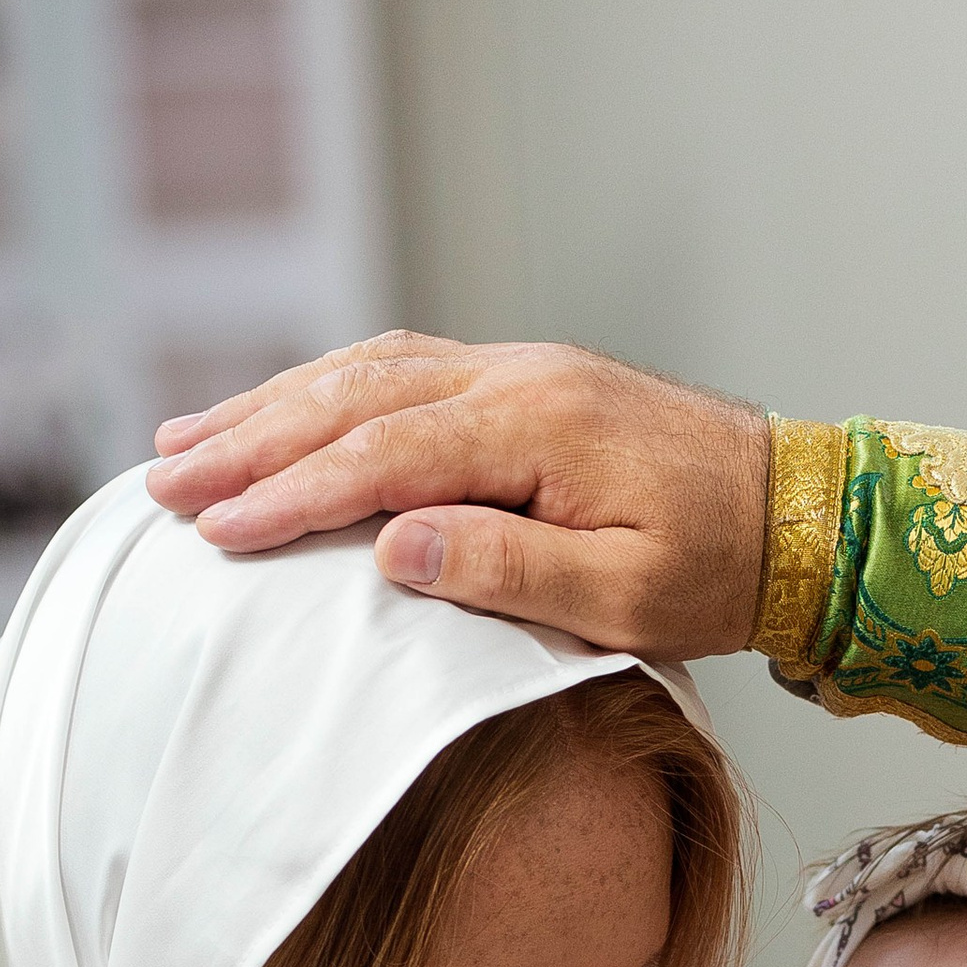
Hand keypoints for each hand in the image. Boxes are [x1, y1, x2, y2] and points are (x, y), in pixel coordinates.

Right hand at [145, 334, 769, 656]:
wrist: (805, 515)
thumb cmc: (722, 570)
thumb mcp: (625, 597)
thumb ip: (509, 571)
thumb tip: (394, 548)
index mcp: (536, 427)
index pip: (382, 459)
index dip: (291, 496)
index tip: (217, 534)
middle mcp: (517, 377)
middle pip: (354, 398)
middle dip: (250, 441)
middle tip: (162, 484)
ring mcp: (521, 369)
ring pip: (369, 371)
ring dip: (274, 406)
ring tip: (188, 445)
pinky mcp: (528, 382)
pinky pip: (404, 371)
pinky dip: (330, 392)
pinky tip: (285, 415)